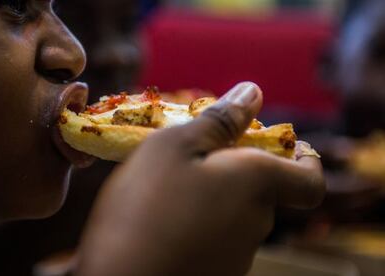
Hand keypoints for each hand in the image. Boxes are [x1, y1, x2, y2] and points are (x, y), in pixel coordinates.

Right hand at [76, 82, 324, 275]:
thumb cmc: (146, 204)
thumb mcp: (176, 144)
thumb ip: (220, 119)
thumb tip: (253, 93)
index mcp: (256, 185)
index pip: (309, 179)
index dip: (303, 161)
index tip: (280, 147)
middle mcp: (256, 224)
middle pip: (261, 191)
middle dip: (236, 170)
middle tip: (193, 158)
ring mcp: (237, 255)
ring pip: (236, 214)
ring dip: (214, 196)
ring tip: (170, 190)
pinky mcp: (216, 274)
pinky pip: (217, 238)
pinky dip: (201, 223)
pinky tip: (165, 221)